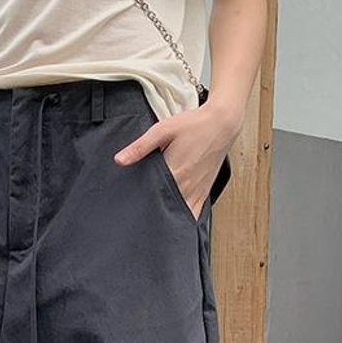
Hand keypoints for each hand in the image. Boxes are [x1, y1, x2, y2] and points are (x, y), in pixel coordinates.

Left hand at [113, 101, 239, 220]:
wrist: (222, 123)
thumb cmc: (193, 125)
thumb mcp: (162, 130)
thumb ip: (140, 147)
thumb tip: (119, 160)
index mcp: (174, 173)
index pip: (152, 198)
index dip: (139, 204)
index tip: (130, 207)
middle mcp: (187, 187)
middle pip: (165, 210)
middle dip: (152, 214)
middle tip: (139, 214)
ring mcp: (197, 191)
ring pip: (180, 216)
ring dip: (169, 218)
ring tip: (156, 219)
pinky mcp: (204, 191)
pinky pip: (194, 213)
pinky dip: (184, 217)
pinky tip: (174, 216)